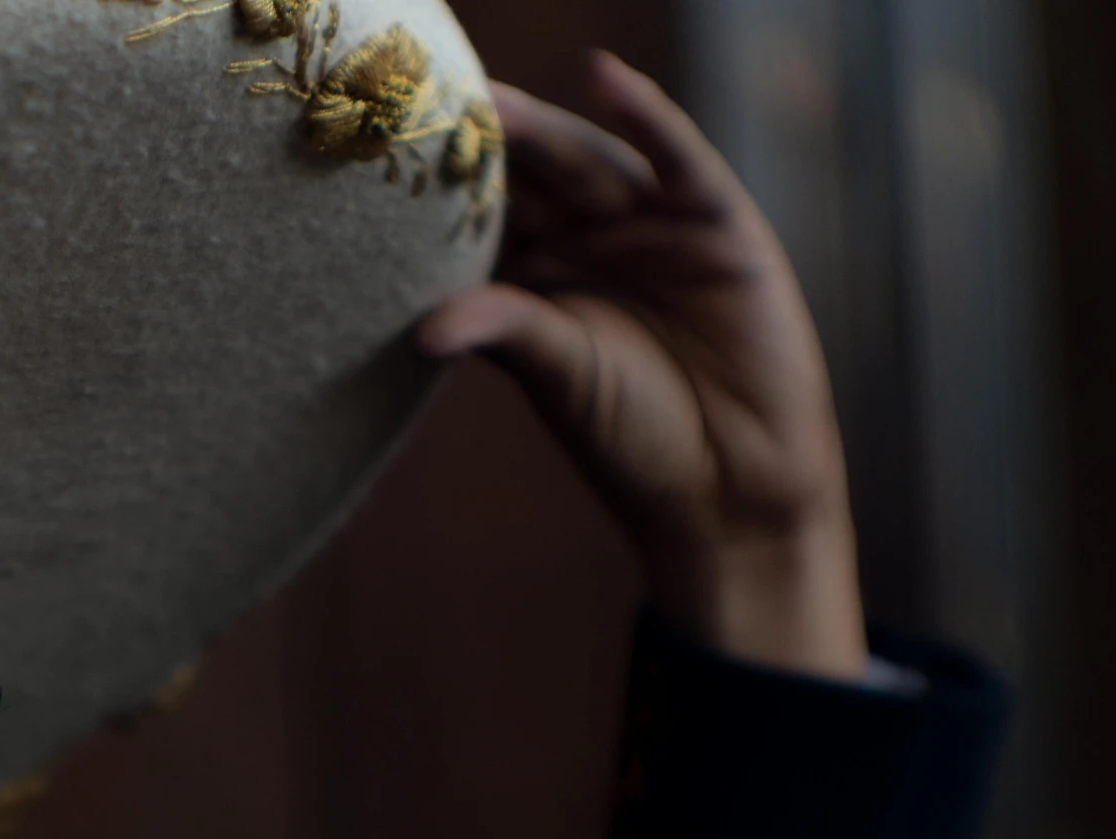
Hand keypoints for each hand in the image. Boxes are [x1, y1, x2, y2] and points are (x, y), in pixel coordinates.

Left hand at [419, 52, 867, 681]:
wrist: (733, 485)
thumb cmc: (636, 435)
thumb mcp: (559, 373)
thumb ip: (501, 330)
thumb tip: (421, 333)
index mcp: (540, 272)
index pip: (485, 213)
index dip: (441, 184)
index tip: (383, 154)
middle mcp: (592, 237)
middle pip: (530, 173)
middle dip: (484, 140)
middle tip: (425, 104)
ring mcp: (653, 223)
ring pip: (589, 158)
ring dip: (543, 125)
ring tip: (489, 96)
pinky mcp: (717, 220)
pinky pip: (678, 157)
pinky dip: (646, 114)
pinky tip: (604, 75)